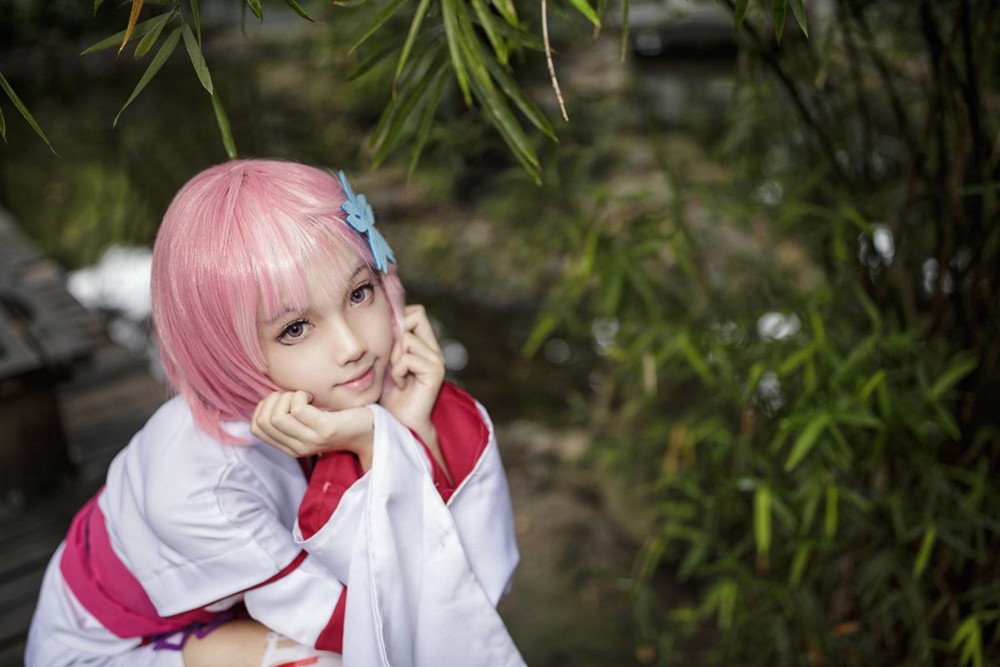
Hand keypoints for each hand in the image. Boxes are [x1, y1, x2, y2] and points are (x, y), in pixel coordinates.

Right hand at [251, 390, 373, 468]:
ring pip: (277, 416)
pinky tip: (312, 396)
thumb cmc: (338, 418)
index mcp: (290, 447)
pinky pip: (297, 409)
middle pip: (265, 421)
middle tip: (296, 396)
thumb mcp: (308, 422)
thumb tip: (268, 400)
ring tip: (305, 396)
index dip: (264, 408)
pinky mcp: (325, 430)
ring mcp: (311, 440)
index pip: (256, 428)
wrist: (370, 430)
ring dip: (288, 396)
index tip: (285, 401)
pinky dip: (299, 395)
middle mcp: (297, 448)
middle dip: (275, 400)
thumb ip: (288, 417)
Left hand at [380, 304, 445, 441]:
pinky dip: (397, 372)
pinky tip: (400, 385)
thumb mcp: (385, 362)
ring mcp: (437, 360)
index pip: (415, 312)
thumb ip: (389, 341)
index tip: (387, 344)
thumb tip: (382, 316)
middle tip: (392, 360)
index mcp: (424, 344)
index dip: (398, 320)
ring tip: (396, 376)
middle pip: (416, 315)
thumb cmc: (389, 395)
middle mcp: (434, 349)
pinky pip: (407, 358)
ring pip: (407, 339)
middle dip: (396, 335)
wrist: (400, 424)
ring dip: (394, 358)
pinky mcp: (435, 372)